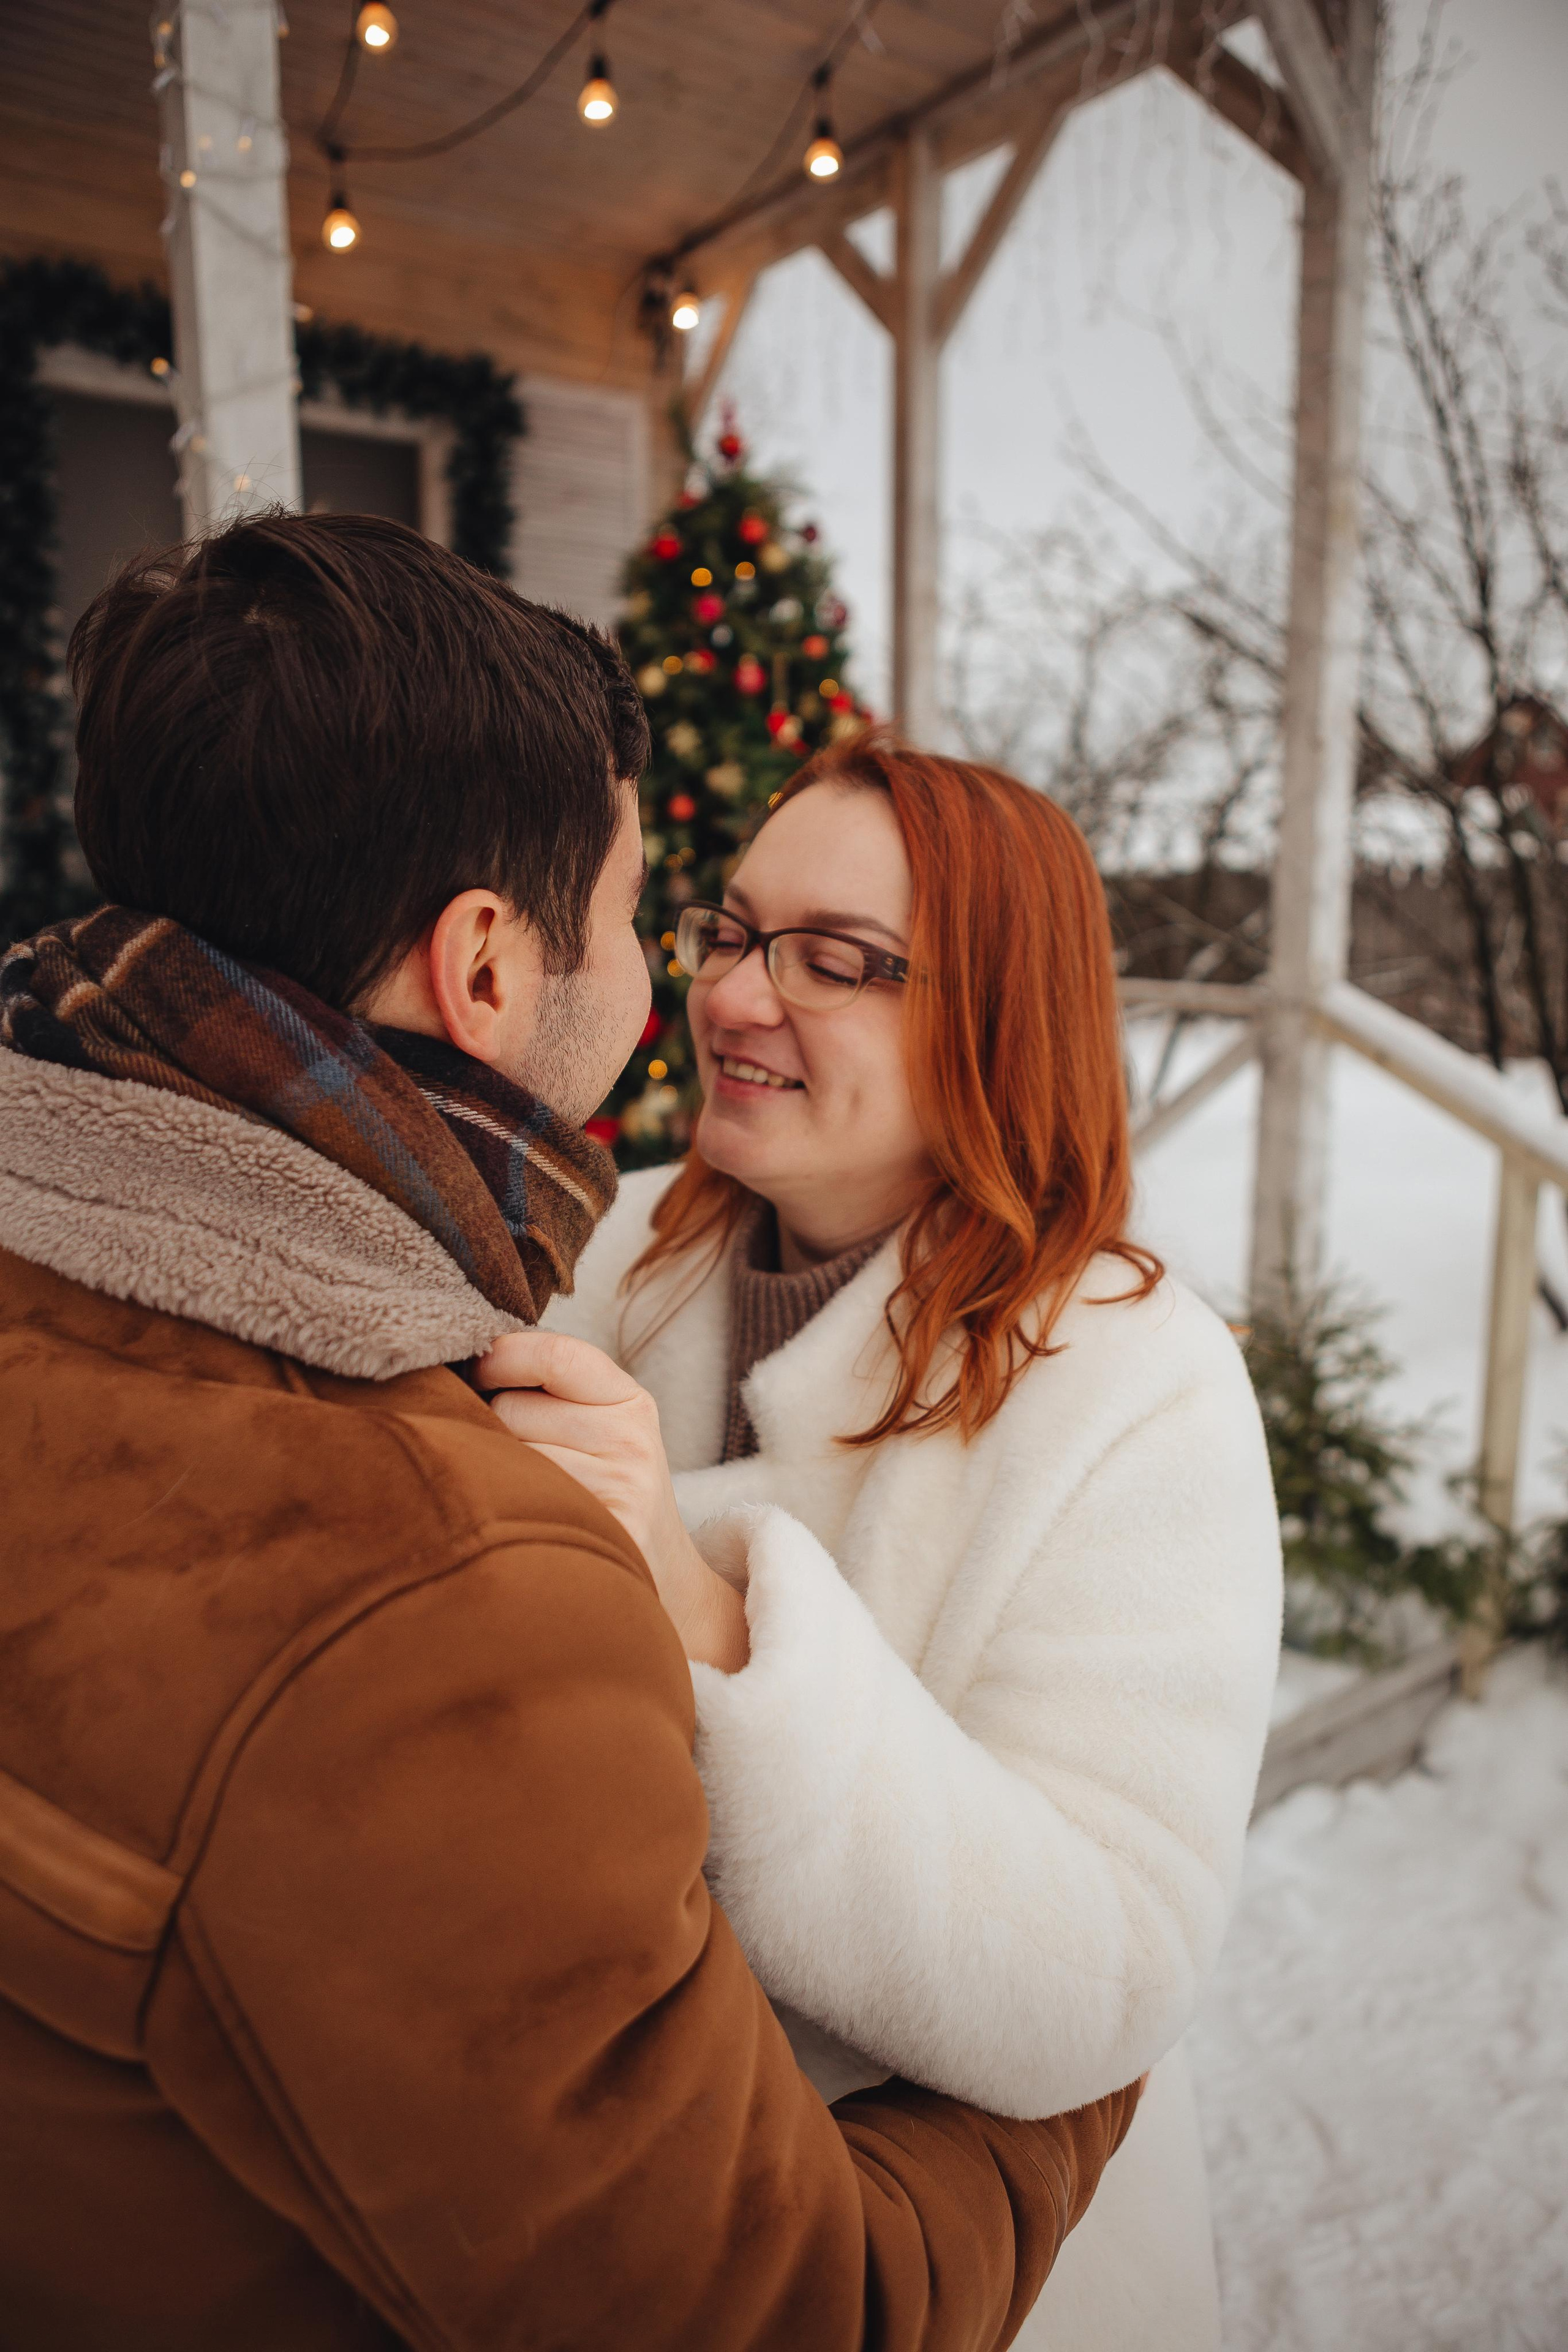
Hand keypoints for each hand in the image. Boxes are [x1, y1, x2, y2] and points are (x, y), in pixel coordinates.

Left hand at [476, 1330, 748, 1673]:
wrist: (667, 1586)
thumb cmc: (609, 1499)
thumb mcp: (604, 1434)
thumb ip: (552, 1394)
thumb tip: (455, 1364)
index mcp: (631, 1402)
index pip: (554, 1354)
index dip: (499, 1357)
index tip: (470, 1372)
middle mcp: (631, 1440)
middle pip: (509, 1408)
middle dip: (487, 1428)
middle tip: (503, 1462)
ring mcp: (621, 1490)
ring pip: (504, 1457)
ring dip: (490, 1477)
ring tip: (515, 1501)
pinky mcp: (604, 1536)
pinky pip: (516, 1505)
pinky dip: (501, 1514)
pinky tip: (519, 1529)